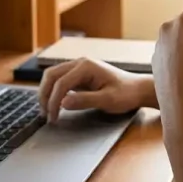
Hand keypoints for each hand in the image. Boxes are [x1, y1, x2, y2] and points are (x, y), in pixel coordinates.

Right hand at [38, 58, 154, 119]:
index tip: (53, 117)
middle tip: (45, 114)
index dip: (53, 101)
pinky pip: (60, 80)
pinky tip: (55, 104)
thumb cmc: (126, 94)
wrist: (137, 90)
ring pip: (53, 76)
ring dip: (47, 92)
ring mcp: (79, 67)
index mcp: (86, 66)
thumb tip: (63, 103)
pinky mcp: (79, 75)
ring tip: (47, 111)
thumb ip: (85, 100)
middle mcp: (80, 63)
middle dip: (45, 94)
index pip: (61, 83)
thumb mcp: (107, 100)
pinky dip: (54, 91)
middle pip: (51, 75)